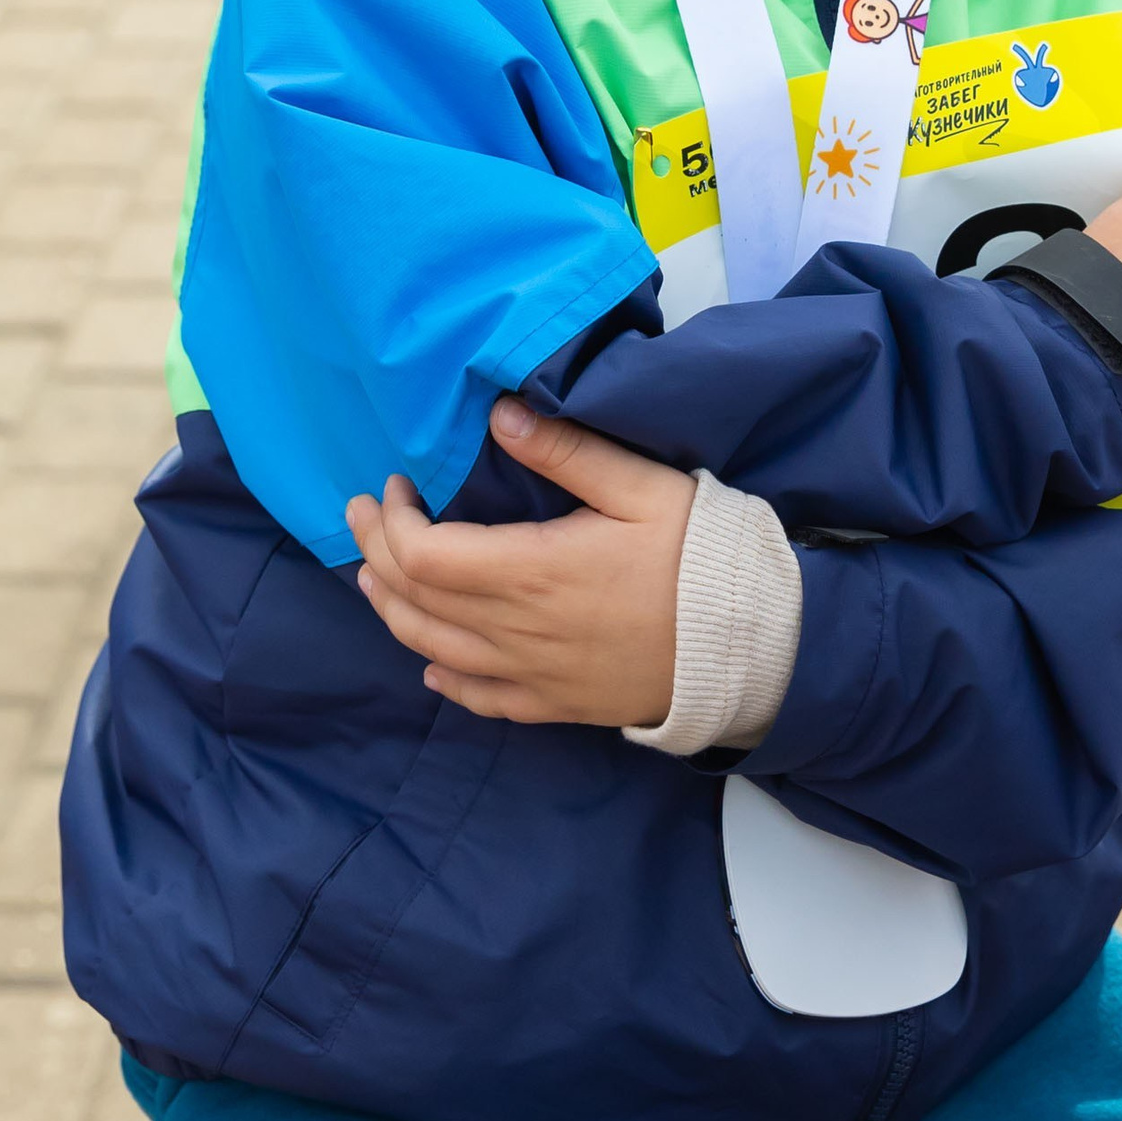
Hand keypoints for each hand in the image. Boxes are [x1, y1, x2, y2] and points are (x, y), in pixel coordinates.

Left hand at [347, 397, 693, 726]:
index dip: (390, 521)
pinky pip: (480, 699)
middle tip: (363, 516)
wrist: (758, 645)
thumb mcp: (642, 487)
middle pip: (413, 600)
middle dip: (373, 555)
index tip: (393, 486)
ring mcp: (534, 675)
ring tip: (374, 577)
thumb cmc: (704, 557)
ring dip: (391, 610)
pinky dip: (444, 676)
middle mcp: (519, 631)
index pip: (421, 555)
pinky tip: (431, 663)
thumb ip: (567, 452)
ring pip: (433, 648)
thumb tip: (500, 415)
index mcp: (533, 571)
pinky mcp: (557, 705)